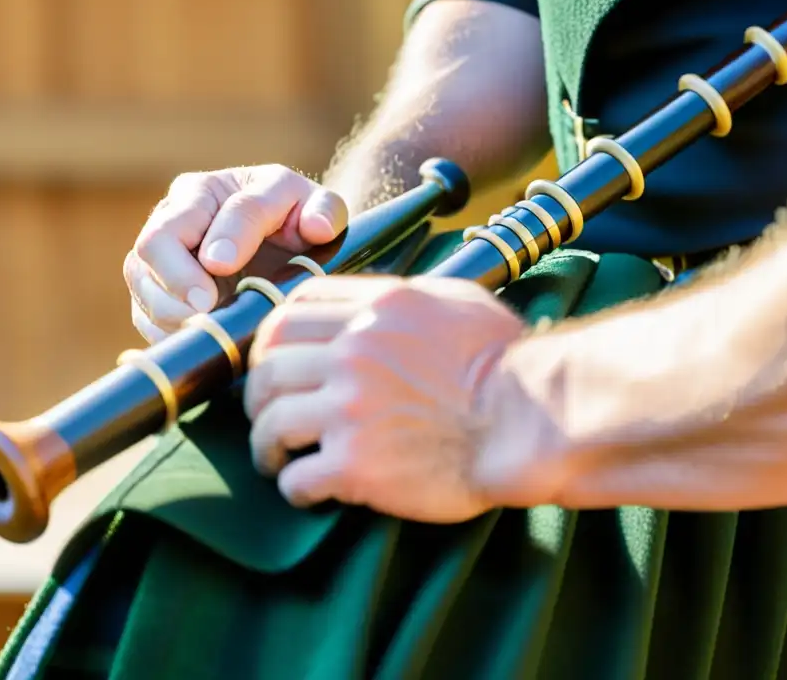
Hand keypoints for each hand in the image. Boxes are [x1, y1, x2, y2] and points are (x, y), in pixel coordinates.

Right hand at [124, 165, 347, 342]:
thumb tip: (316, 227)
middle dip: (177, 279)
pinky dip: (165, 329)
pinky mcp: (151, 290)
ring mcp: (157, 253)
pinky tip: (199, 336)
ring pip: (140, 279)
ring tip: (209, 325)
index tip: (225, 267)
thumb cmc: (296, 223)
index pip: (214, 210)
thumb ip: (325, 211)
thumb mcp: (317, 209)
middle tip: (207, 307)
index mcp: (216, 189)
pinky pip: (142, 312)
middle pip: (154, 242)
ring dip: (170, 310)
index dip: (222, 238)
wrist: (273, 249)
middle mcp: (176, 214)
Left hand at [244, 275, 527, 522]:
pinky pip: (297, 478)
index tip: (273, 359)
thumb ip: (405, 296)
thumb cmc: (504, 362)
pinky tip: (308, 490)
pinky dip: (295, 487)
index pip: (290, 310)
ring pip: (271, 421)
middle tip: (267, 412)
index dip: (271, 337)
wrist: (527, 423)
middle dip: (258, 392)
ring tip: (276, 458)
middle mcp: (354, 352)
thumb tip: (375, 304)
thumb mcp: (458, 302)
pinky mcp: (356, 465)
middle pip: (268, 365)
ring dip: (266, 443)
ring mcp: (350, 409)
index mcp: (376, 310)